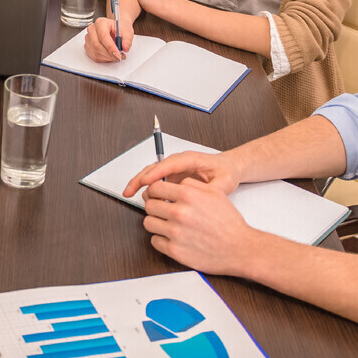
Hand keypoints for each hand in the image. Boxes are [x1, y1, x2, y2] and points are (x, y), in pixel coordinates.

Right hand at [84, 2, 135, 62]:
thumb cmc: (119, 29)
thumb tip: (125, 48)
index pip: (103, 36)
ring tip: (117, 55)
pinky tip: (110, 55)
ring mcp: (88, 38)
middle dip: (109, 54)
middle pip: (97, 45)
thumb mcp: (127, 32)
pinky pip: (94, 56)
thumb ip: (127, 40)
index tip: (118, 54)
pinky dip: (104, 59)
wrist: (115, 29)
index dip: (110, 47)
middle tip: (119, 56)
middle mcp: (92, 30)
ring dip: (108, 57)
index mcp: (101, 23)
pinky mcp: (88, 47)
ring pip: (95, 52)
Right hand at [124, 150, 241, 196]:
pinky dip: (146, 188)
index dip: (155, 173)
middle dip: (139, 178)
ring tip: (129, 194)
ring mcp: (174, 170)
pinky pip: (156, 181)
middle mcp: (178, 162)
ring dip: (139, 183)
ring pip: (151, 174)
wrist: (228, 168)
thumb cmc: (226, 171)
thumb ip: (214, 190)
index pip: (168, 164)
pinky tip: (140, 198)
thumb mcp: (225, 181)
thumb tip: (201, 198)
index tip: (144, 182)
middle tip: (128, 191)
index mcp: (190, 159)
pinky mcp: (172, 177)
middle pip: (154, 167)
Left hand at [138, 178, 261, 275]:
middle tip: (163, 210)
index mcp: (188, 195)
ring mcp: (175, 233)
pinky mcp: (174, 250)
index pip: (155, 187)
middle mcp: (180, 213)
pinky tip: (172, 237)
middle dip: (155, 207)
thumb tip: (173, 184)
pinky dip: (161, 239)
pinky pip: (155, 241)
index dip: (155, 191)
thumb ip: (191, 185)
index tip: (157, 195)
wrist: (239, 248)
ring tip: (168, 224)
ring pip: (149, 223)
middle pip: (149, 205)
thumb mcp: (214, 193)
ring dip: (156, 223)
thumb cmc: (229, 223)